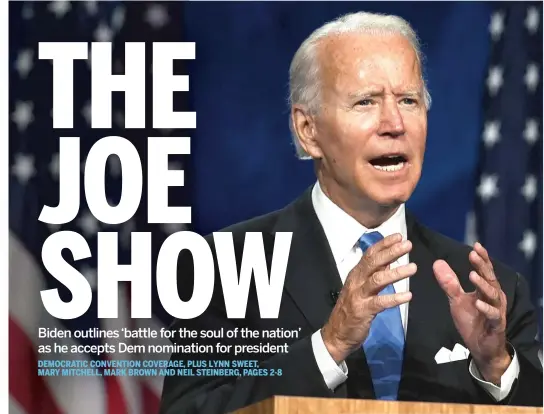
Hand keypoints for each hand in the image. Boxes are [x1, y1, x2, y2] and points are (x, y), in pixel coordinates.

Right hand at [321, 233, 415, 362]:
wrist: (336, 334)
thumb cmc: (351, 310)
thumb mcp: (361, 288)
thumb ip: (374, 274)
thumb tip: (388, 261)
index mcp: (356, 274)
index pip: (370, 254)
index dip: (384, 244)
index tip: (398, 236)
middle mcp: (356, 281)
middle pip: (373, 263)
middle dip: (391, 252)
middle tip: (407, 245)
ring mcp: (358, 296)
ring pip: (377, 280)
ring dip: (396, 273)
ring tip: (413, 268)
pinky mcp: (363, 311)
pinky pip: (380, 302)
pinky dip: (394, 298)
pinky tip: (408, 296)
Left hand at [433, 242, 509, 384]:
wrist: (482, 347)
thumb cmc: (472, 321)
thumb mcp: (457, 300)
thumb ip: (449, 282)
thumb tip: (438, 262)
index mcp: (486, 289)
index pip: (484, 270)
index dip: (481, 258)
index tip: (475, 245)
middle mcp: (494, 297)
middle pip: (490, 278)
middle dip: (482, 266)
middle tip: (473, 254)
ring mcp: (496, 311)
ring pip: (492, 294)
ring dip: (483, 284)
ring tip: (472, 275)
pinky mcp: (496, 325)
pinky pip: (493, 315)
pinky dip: (486, 309)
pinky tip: (478, 302)